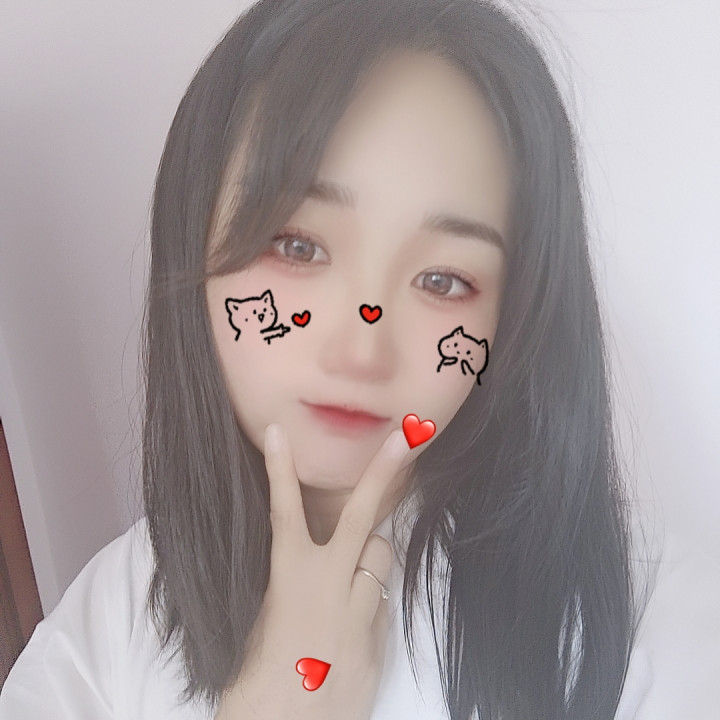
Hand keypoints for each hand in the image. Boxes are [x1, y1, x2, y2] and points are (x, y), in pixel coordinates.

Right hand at [215, 423, 410, 719]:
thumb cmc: (255, 682)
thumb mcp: (262, 622)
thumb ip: (292, 585)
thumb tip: (317, 565)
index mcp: (289, 580)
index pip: (284, 512)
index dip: (279, 469)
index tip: (279, 434)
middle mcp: (329, 588)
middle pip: (362, 518)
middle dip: (384, 472)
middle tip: (407, 435)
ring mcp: (359, 614)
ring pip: (381, 558)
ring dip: (370, 557)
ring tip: (348, 580)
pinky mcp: (377, 640)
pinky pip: (380, 601)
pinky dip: (369, 600)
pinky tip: (348, 627)